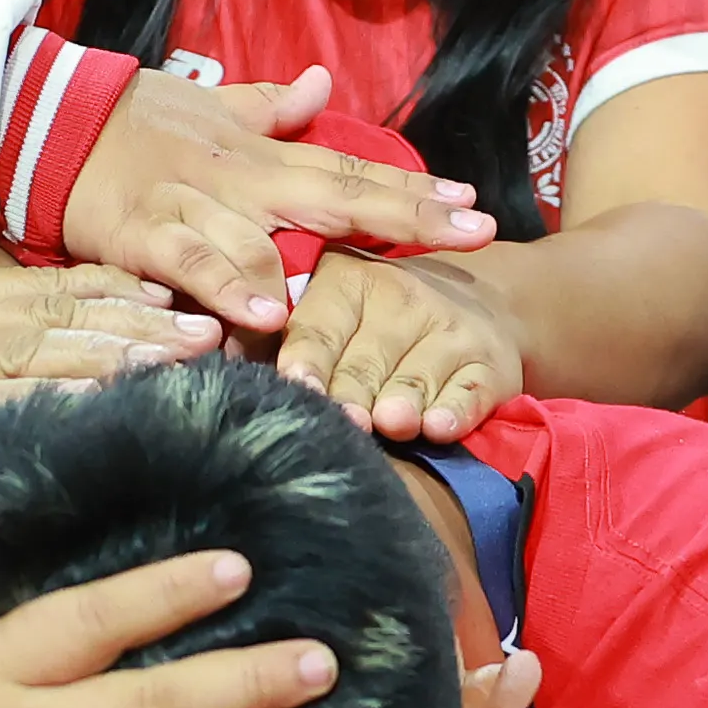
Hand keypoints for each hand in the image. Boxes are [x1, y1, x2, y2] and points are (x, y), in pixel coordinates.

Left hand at [0, 257, 219, 564]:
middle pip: (44, 346)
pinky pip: (24, 283)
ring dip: (124, 313)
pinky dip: (87, 285)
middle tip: (212, 355)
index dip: (84, 396)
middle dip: (130, 348)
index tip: (155, 402)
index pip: (8, 401)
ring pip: (44, 308)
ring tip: (198, 323)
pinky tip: (142, 291)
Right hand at [64, 60, 499, 329]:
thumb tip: (323, 84)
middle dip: (407, 215)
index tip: (476, 206)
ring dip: (330, 263)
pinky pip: (190, 262)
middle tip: (473, 231)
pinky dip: (225, 287)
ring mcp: (193, 203)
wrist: (49, 119)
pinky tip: (263, 316)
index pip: (350, 171)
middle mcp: (240, 177)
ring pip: (267, 236)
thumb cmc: (136, 121)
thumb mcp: (210, 107)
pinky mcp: (142, 233)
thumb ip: (269, 108)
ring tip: (390, 282)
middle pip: (335, 197)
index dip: (413, 191)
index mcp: (260, 154)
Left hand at [273, 245, 527, 440]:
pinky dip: (455, 411)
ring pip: (414, 378)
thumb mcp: (333, 311)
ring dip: (402, 403)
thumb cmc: (375, 322)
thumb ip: (277, 340)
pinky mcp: (489, 362)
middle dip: (350, 394)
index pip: (319, 326)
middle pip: (364, 361)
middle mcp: (400, 297)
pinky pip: (469, 392)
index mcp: (346, 281)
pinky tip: (440, 426)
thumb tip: (219, 363)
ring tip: (390, 424)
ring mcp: (449, 328)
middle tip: (339, 422)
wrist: (479, 303)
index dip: (306, 358)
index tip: (293, 383)